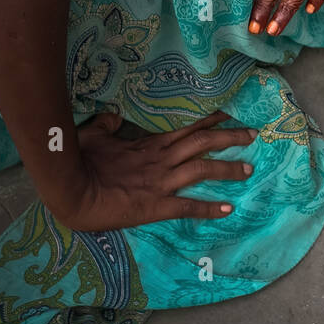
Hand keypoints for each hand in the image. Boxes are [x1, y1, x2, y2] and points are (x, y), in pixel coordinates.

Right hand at [58, 111, 256, 230]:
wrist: (70, 191)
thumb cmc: (77, 162)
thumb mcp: (93, 135)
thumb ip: (108, 124)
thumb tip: (116, 115)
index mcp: (148, 146)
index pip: (187, 129)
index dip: (210, 121)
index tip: (230, 114)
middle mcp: (161, 160)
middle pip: (203, 143)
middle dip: (230, 137)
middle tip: (253, 134)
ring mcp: (161, 182)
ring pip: (202, 169)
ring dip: (227, 169)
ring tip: (249, 169)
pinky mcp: (156, 206)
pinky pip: (187, 207)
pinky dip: (209, 209)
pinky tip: (228, 209)